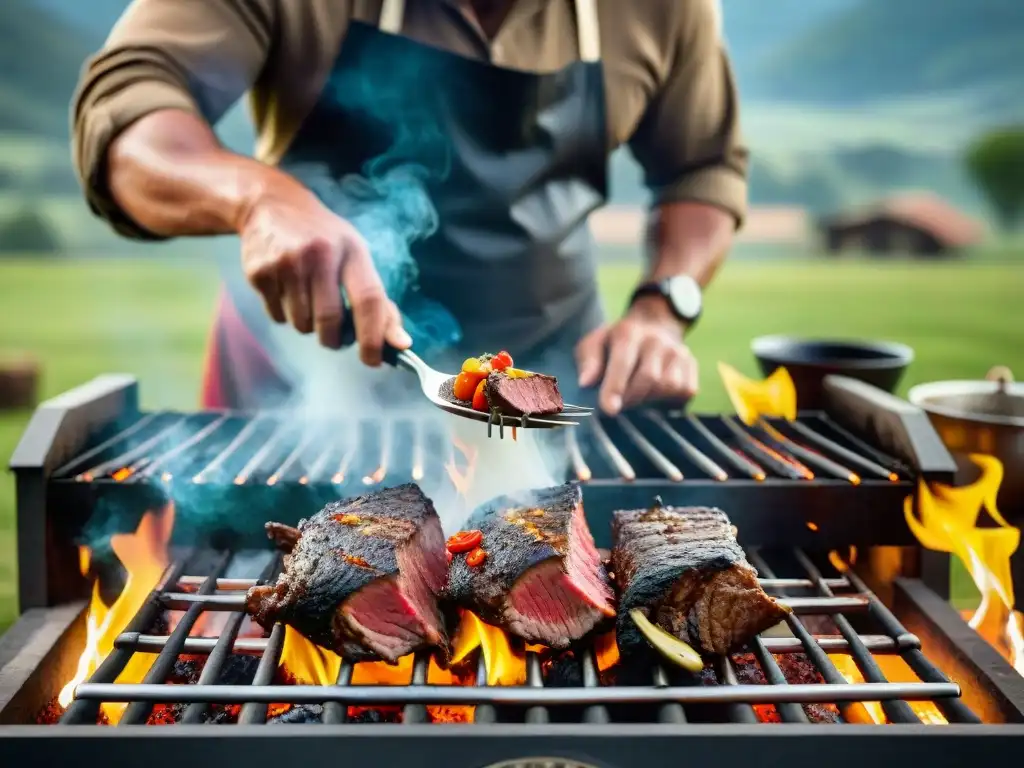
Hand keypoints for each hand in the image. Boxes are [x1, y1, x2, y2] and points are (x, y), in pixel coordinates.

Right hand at [238, 176, 409, 365]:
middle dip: (334, 339)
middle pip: (330, 321)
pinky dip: (286, 314)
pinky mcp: (259, 272)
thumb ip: (379, 301)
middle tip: (335, 336)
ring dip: (309, 325)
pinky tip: (286, 287)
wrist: (270, 205)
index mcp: (352, 250)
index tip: (374, 359)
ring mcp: (286, 262)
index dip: (373, 336)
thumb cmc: (324, 238)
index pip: (369, 300)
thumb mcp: (355, 256)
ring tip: (308, 298)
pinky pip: (278, 317)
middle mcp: (319, 254)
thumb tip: (401, 344)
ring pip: (302, 324)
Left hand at [575, 296, 697, 414]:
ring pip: (668, 387)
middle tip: (619, 406)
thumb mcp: (594, 343)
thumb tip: (586, 383)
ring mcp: (678, 351)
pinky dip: (668, 401)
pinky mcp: (692, 365)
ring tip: (636, 397)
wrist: (653, 325)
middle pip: (649, 378)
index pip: (623, 362)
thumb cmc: (615, 342)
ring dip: (650, 400)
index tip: (609, 410)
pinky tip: (654, 395)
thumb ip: (588, 361)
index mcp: (629, 332)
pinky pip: (684, 392)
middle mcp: (657, 340)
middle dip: (631, 399)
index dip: (615, 387)